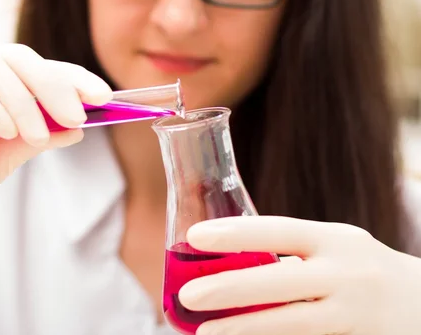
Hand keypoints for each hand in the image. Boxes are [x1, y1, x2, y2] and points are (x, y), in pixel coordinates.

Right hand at [0, 43, 111, 240]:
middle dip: (54, 85)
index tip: (105, 98)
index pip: (37, 70)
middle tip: (79, 116)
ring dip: (23, 100)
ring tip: (38, 135)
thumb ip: (32, 141)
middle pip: (19, 58)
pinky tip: (6, 131)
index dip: (73, 78)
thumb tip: (78, 127)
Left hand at [179, 216, 420, 334]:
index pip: (279, 230)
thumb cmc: (365, 271)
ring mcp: (357, 314)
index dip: (236, 233)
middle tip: (189, 295)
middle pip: (281, 281)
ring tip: (206, 334)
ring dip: (245, 330)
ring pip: (293, 325)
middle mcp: (348, 274)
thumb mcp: (336, 249)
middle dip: (231, 288)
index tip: (194, 237)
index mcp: (335, 240)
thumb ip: (294, 254)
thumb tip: (227, 264)